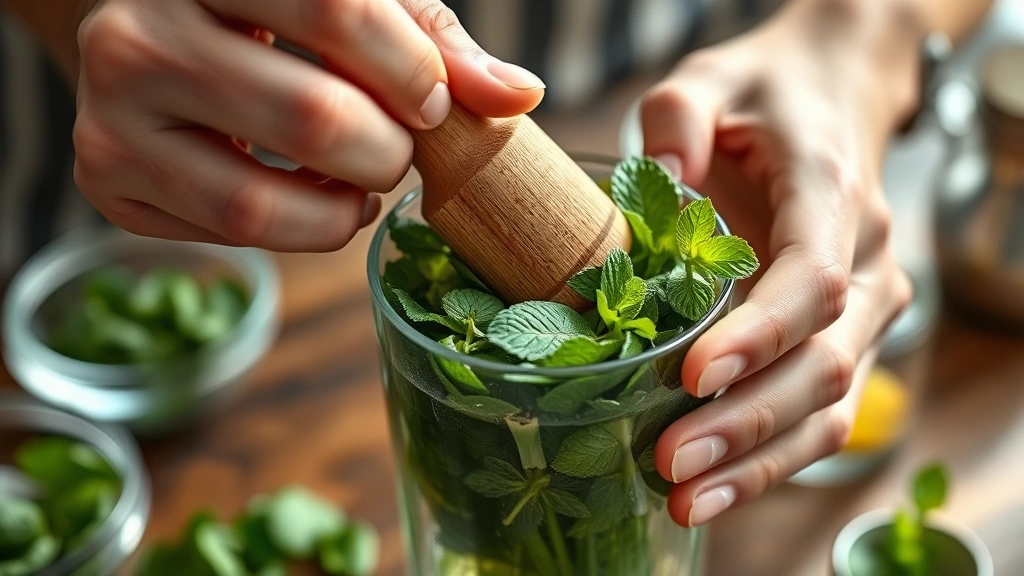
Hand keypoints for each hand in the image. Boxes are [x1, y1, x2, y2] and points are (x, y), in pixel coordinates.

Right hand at [72, 0, 544, 250]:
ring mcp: (110, 114)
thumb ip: (432, 43)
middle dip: (388, 151)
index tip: (434, 100)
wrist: (160, 37)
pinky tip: (316, 198)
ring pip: (258, 203)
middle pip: (312, 117)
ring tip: (366, 184)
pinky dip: (301, 229)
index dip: (412, 70)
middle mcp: (136, 32)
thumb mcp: (355, 4)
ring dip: (345, 208)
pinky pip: (230, 236)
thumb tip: (520, 96)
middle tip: (400, 147)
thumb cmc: (275, 16)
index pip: (338, 10)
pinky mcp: (107, 180)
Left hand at [642, 0, 920, 526]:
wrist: (831, 100)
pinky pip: (820, 411)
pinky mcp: (843, 337)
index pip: (810, 279)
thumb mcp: (709, 78)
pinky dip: (772, 458)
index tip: (692, 374)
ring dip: (760, 461)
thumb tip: (653, 185)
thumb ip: (676, 118)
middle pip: (823, 362)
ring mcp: (864, 307)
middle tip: (671, 463)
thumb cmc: (764, 94)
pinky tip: (713, 490)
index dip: (759, 335)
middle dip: (747, 421)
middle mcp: (865, 261)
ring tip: (687, 499)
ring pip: (830, 404)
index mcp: (831, 194)